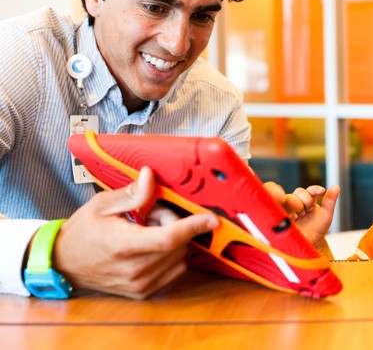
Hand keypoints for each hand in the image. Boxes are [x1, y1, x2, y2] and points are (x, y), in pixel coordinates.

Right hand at [53, 167, 218, 298]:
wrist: (65, 262)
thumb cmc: (83, 231)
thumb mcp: (103, 204)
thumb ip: (132, 192)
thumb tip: (151, 176)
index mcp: (123, 245)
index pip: (168, 238)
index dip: (194, 227)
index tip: (211, 219)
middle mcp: (134, 269)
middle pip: (178, 243)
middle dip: (173, 223)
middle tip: (151, 214)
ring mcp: (140, 284)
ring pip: (180, 256)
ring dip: (173, 240)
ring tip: (147, 230)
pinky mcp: (144, 291)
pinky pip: (175, 270)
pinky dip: (172, 254)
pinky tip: (151, 246)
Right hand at [286, 185, 339, 256]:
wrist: (309, 245)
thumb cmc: (317, 230)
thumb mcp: (326, 215)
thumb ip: (330, 201)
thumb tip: (336, 187)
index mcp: (308, 201)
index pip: (309, 190)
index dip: (314, 189)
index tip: (321, 191)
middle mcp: (298, 203)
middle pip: (298, 191)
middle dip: (305, 198)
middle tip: (308, 210)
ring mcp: (289, 208)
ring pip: (289, 197)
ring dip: (296, 203)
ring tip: (300, 214)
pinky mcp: (280, 215)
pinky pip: (279, 207)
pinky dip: (286, 209)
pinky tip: (291, 215)